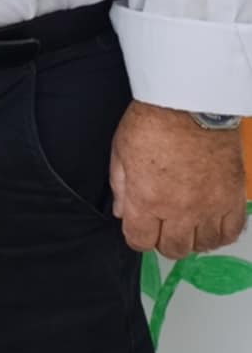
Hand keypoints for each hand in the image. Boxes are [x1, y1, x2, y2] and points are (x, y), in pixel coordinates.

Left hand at [111, 101, 247, 258]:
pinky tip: (211, 222)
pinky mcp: (233, 198)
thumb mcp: (121, 151)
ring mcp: (209, 207)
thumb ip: (120, 187)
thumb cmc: (153, 122)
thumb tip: (122, 212)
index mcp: (146, 200)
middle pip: (173, 248)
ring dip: (193, 238)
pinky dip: (220, 232)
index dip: (137, 235)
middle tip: (163, 223)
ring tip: (188, 222)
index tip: (140, 226)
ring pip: (203, 245)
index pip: (139, 241)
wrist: (192, 104)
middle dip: (164, 239)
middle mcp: (179, 211)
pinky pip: (231, 232)